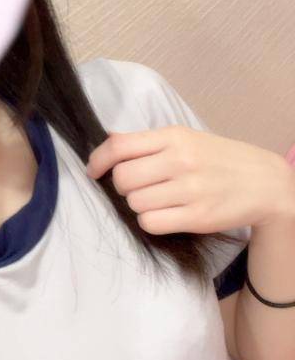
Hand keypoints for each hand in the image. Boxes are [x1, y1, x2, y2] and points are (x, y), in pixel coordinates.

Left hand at [86, 125, 294, 235]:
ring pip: (135, 203)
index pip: (119, 146)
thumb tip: (108, 139)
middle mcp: (181, 160)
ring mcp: (190, 189)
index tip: (94, 171)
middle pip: (123, 179)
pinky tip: (164, 214)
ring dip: (138, 205)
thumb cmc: (219, 158)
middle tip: (137, 187)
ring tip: (156, 200)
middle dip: (122, 186)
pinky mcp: (197, 217)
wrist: (264, 182)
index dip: (97, 160)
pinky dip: (150, 221)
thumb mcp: (186, 138)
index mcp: (174, 136)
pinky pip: (151, 223)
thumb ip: (148, 142)